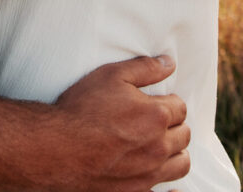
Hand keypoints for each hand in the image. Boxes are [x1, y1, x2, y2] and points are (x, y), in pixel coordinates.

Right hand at [52, 56, 189, 191]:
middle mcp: (159, 146)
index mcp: (157, 115)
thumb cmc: (83, 109)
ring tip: (160, 143)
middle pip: (184, 134)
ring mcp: (150, 172)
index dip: (168, 100)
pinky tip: (164, 177)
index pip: (180, 107)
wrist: (59, 147)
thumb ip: (145, 68)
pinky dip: (170, 185)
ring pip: (181, 162)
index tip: (155, 100)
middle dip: (174, 124)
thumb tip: (168, 63)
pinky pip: (167, 190)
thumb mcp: (112, 75)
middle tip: (157, 119)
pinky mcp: (138, 190)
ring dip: (176, 151)